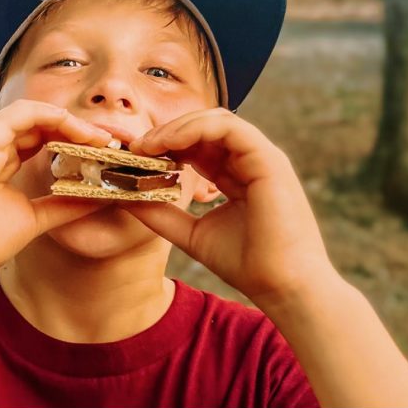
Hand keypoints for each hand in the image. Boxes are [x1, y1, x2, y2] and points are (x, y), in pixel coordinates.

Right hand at [0, 100, 110, 291]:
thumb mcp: (35, 219)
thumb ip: (63, 206)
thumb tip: (99, 198)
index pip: (39, 133)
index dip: (71, 135)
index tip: (101, 148)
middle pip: (37, 120)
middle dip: (74, 125)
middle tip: (107, 139)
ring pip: (29, 113)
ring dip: (65, 120)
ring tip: (94, 136)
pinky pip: (15, 117)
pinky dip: (46, 116)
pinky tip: (71, 129)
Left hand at [125, 108, 333, 305]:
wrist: (282, 287)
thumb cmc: (245, 264)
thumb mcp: (190, 233)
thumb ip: (161, 213)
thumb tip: (125, 197)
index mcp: (235, 176)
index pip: (197, 145)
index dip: (164, 145)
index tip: (135, 157)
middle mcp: (249, 162)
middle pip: (204, 127)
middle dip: (166, 133)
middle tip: (136, 147)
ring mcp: (261, 158)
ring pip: (215, 120)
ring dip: (176, 128)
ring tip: (148, 145)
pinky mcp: (269, 159)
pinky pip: (228, 127)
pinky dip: (195, 129)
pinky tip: (169, 143)